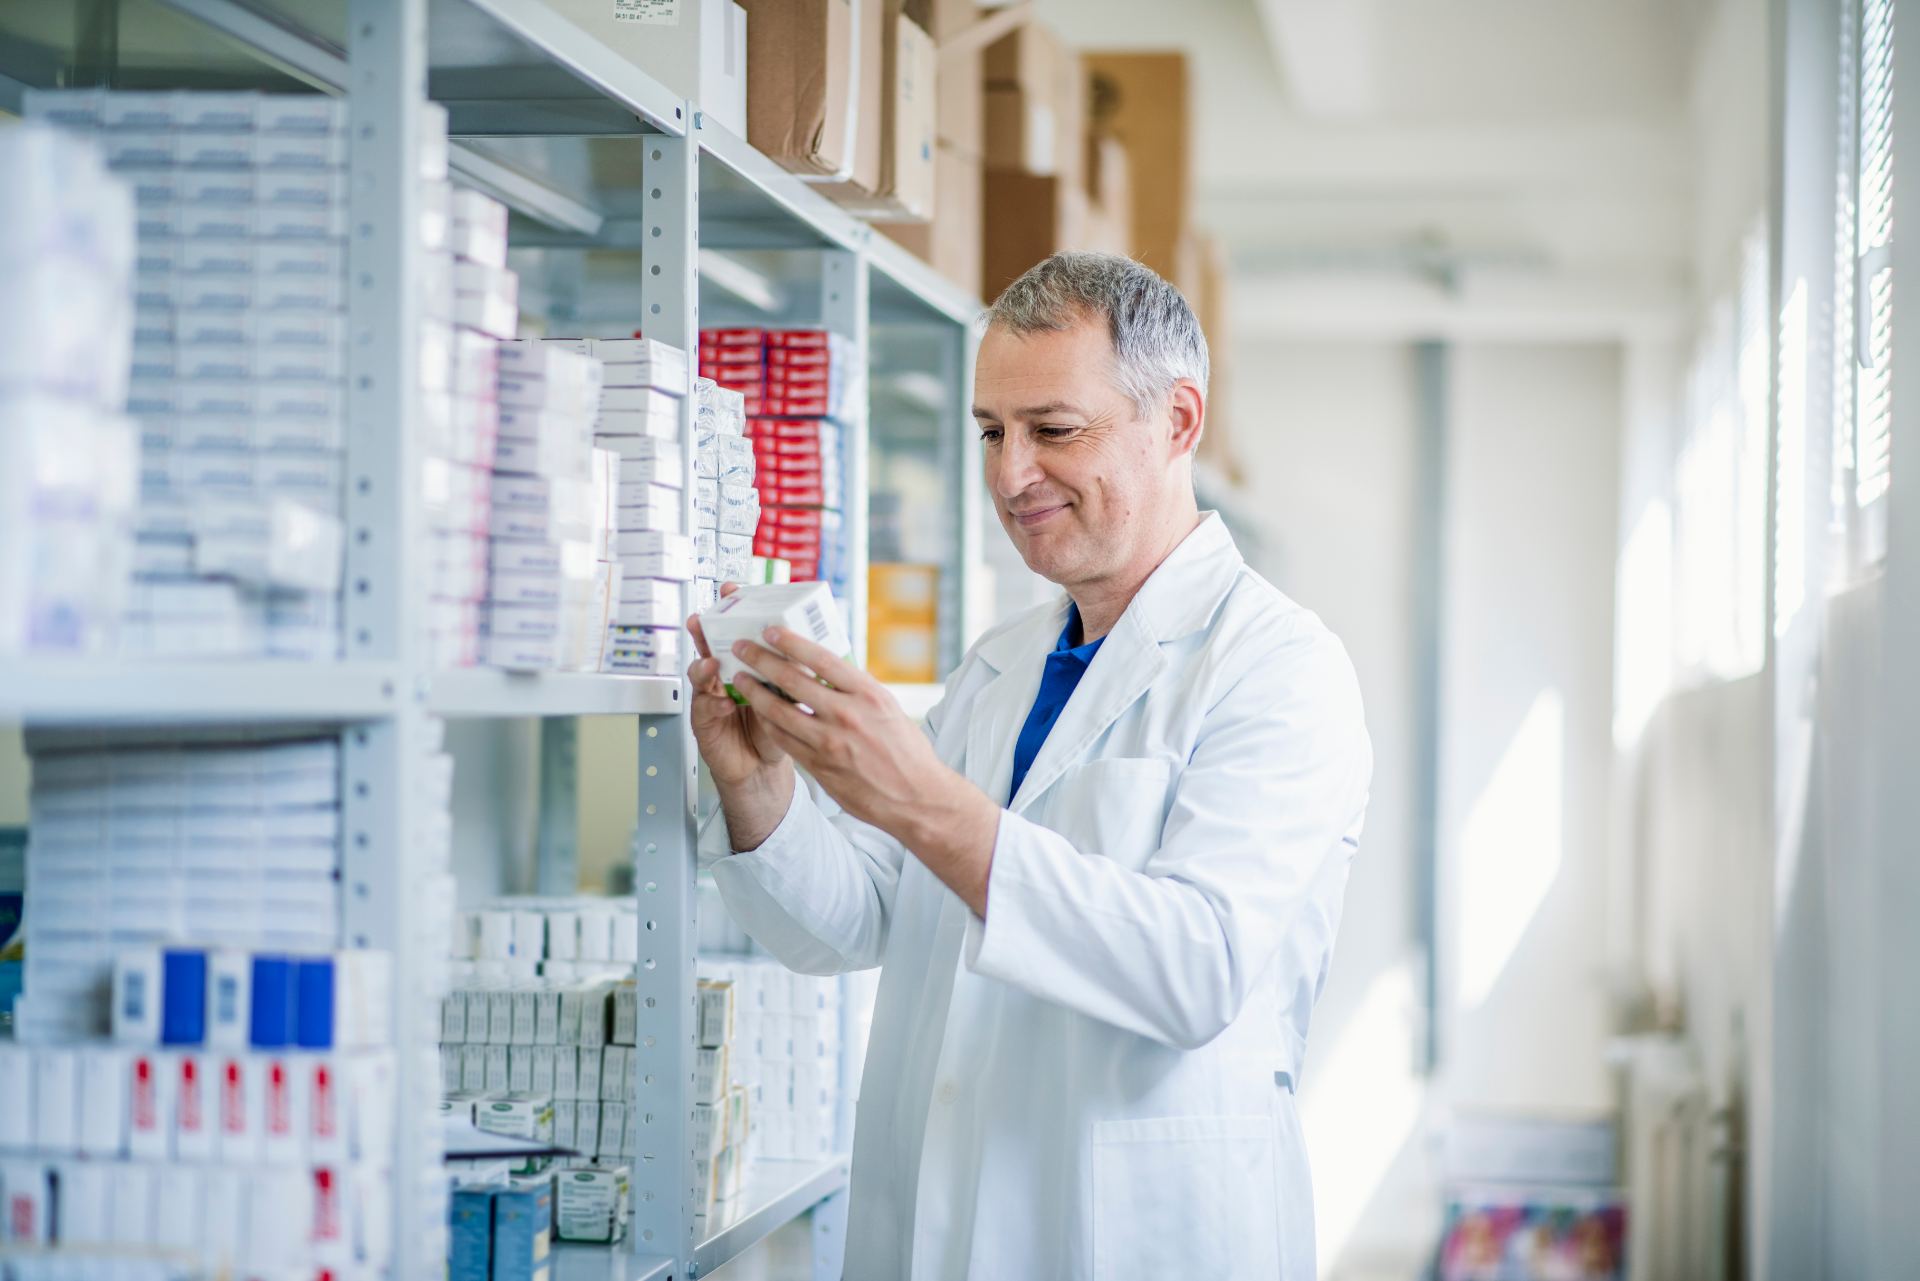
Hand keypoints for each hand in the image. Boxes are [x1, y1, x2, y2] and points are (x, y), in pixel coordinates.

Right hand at [686, 584, 789, 789]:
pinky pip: (703, 706)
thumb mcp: (790, 695)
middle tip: (704, 616)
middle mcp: (725, 673)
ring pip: (700, 671)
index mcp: (747, 663)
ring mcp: (711, 694)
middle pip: (710, 643)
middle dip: (705, 627)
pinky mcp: (704, 718)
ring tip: (711, 659)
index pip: (737, 630)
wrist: (762, 766)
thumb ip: (792, 672)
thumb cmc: (778, 729)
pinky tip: (723, 700)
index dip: (732, 610)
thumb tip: (809, 647)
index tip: (732, 590)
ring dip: (703, 662)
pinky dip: (711, 701)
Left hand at [727, 626, 1001, 914]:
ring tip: (742, 679)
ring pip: (779, 711)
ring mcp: (829, 742)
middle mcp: (847, 715)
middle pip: (792, 680)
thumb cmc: (906, 752)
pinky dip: (768, 722)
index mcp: (868, 695)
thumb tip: (828, 671)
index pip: (822, 659)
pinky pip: (784, 740)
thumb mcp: (888, 708)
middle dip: (761, 660)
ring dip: (754, 692)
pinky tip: (760, 712)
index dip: (791, 642)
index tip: (772, 632)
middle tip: (743, 648)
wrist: (915, 797)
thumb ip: (856, 690)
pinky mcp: (819, 766)